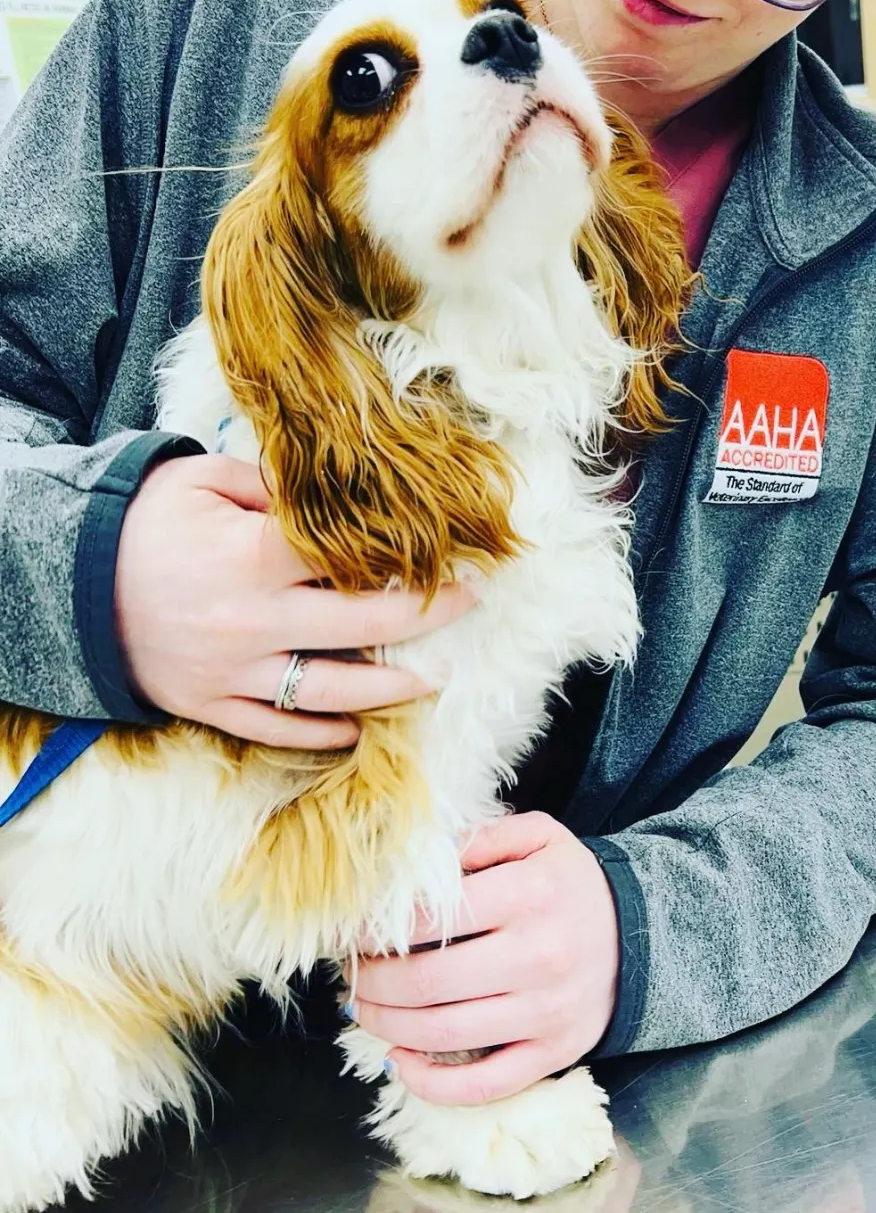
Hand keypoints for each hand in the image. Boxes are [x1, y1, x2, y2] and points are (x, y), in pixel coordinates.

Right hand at [114, 454, 471, 747]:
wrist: (68, 587)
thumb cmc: (143, 522)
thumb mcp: (204, 481)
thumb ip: (275, 488)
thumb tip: (340, 494)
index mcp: (252, 560)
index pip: (351, 559)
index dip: (410, 554)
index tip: (454, 548)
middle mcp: (252, 622)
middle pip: (362, 627)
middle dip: (426, 614)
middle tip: (469, 601)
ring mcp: (233, 672)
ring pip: (332, 692)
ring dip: (393, 687)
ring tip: (437, 678)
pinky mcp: (211, 705)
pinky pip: (279, 729)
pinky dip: (324, 733)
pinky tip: (360, 727)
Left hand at [351, 812, 619, 1104]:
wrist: (641, 932)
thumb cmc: (571, 882)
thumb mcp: (538, 837)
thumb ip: (480, 839)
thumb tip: (415, 861)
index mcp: (530, 895)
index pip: (432, 918)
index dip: (378, 929)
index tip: (353, 930)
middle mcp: (539, 956)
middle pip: (428, 981)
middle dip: (372, 980)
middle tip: (350, 972)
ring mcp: (546, 1013)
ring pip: (444, 1033)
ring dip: (387, 1025)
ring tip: (364, 1007)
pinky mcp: (553, 1053)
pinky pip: (484, 1084)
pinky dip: (433, 1083)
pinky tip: (402, 1061)